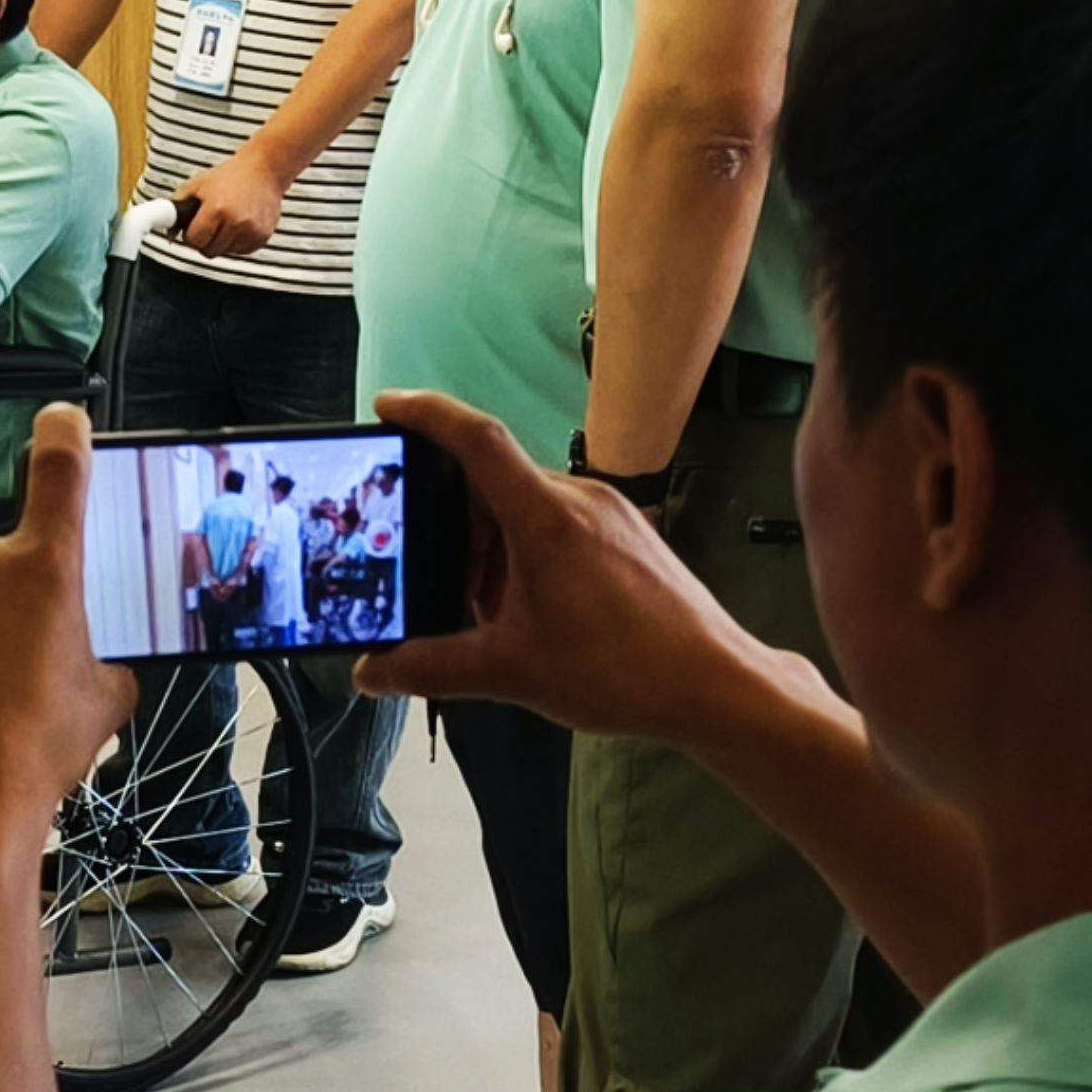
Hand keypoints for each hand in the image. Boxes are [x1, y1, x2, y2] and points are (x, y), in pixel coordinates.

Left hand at [170, 152, 288, 260]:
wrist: (264, 169)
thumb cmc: (231, 176)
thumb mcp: (198, 184)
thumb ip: (178, 206)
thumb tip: (168, 228)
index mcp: (216, 209)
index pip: (194, 241)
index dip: (191, 235)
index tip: (193, 228)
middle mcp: (236, 222)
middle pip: (209, 251)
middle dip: (205, 240)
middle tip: (210, 222)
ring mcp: (251, 231)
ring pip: (225, 252)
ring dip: (222, 241)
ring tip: (227, 219)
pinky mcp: (262, 237)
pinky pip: (241, 251)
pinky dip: (237, 241)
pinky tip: (239, 223)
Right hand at [354, 392, 764, 738]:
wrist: (717, 686)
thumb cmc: (627, 672)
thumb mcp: (512, 672)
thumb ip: (433, 668)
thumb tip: (375, 671)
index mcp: (546, 517)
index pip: (476, 438)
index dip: (426, 414)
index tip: (389, 406)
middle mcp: (580, 499)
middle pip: (493, 479)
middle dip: (452, 520)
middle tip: (430, 566)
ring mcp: (609, 513)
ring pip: (526, 505)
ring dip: (492, 544)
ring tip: (486, 609)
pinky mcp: (628, 533)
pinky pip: (559, 522)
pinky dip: (527, 552)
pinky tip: (527, 608)